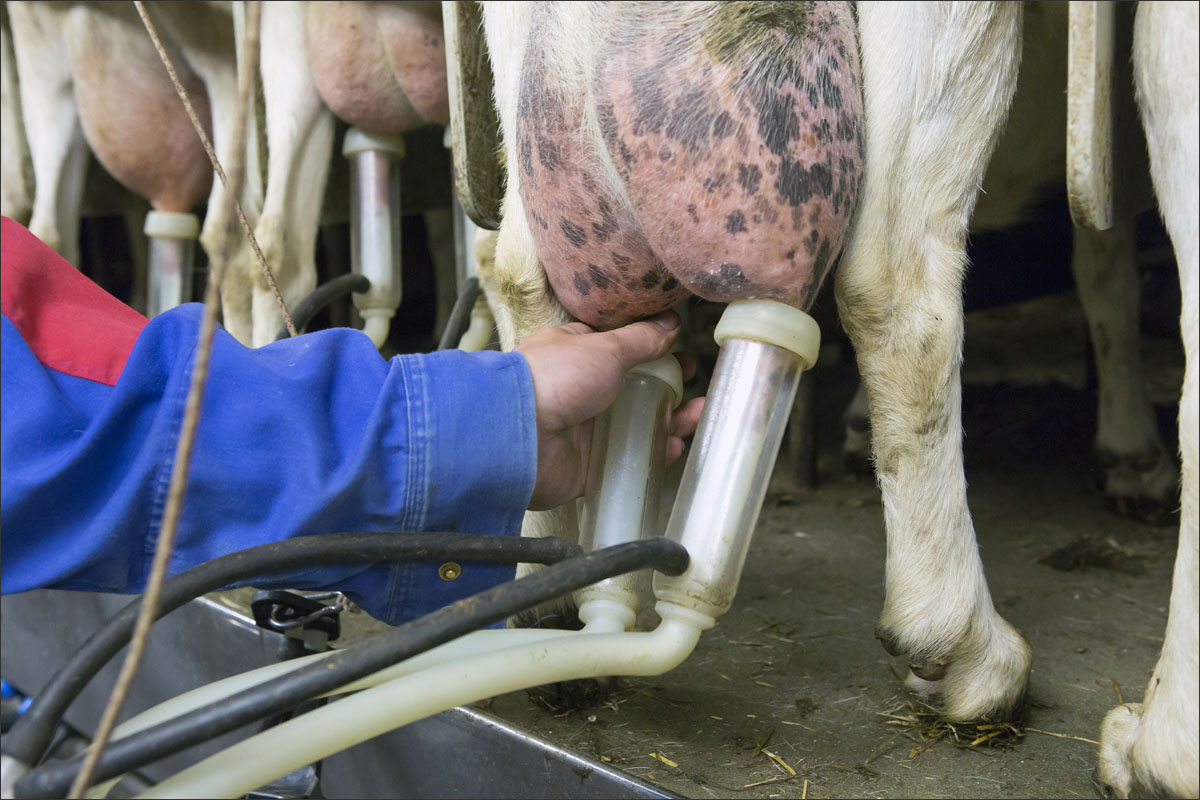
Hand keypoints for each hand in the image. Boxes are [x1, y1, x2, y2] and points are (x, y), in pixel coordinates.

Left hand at [516, 311, 705, 510]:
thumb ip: (641, 339)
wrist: (519, 437)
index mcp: (577, 354)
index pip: (619, 348)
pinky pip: (629, 457)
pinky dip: (653, 452)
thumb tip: (671, 323)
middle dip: (669, 385)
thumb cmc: (555, 378)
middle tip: (695, 382)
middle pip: (635, 387)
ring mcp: (586, 428)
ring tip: (698, 414)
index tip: (682, 348)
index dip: (652, 347)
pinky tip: (674, 445)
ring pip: (637, 423)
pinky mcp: (590, 463)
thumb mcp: (604, 348)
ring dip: (670, 418)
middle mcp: (581, 390)